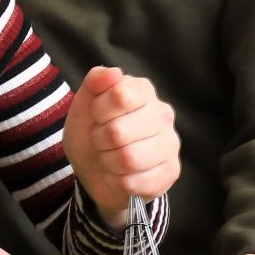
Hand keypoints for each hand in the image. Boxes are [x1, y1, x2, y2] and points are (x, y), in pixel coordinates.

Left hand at [62, 65, 178, 223]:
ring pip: (128, 159)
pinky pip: (134, 182)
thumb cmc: (92, 132)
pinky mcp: (171, 171)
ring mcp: (170, 143)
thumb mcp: (84, 105)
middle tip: (102, 141)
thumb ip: (95, 82)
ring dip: (108, 162)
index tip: (97, 116)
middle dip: (100, 141)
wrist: (95, 171)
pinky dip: (117, 181)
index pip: (120, 96)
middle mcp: (163, 113)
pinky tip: (120, 175)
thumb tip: (113, 73)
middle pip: (119, 132)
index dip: (99, 111)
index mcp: (142, 91)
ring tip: (110, 157)